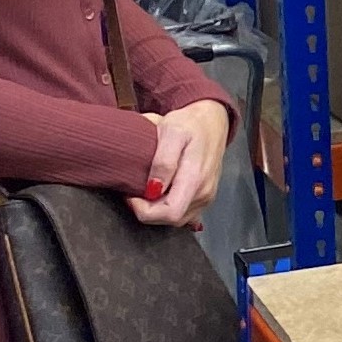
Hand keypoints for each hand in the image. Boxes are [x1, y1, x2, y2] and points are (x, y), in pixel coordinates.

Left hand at [130, 100, 231, 229]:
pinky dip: (167, 209)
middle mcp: (204, 193)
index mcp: (196, 178)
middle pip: (171, 220)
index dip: (144, 211)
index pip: (169, 213)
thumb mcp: (171, 132)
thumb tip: (153, 189)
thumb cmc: (189, 124)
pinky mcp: (205, 197)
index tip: (130, 194)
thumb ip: (163, 162)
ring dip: (156, 210)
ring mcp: (207, 197)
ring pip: (177, 220)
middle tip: (134, 191)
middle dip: (147, 211)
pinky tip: (159, 194)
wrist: (211, 121)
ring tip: (145, 190)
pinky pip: (184, 214)